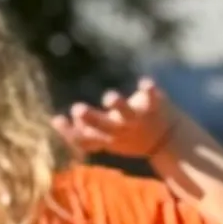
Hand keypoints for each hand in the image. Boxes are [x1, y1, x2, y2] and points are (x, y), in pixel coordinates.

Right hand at [52, 76, 176, 166]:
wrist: (167, 141)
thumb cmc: (128, 137)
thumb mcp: (105, 139)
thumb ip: (83, 131)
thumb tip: (56, 121)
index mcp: (106, 138)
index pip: (84, 139)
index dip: (70, 132)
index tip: (57, 119)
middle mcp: (120, 130)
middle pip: (103, 126)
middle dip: (90, 118)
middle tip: (77, 108)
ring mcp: (137, 119)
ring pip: (126, 113)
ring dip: (117, 105)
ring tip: (109, 97)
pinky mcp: (154, 107)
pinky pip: (152, 99)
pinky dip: (150, 90)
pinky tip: (145, 82)